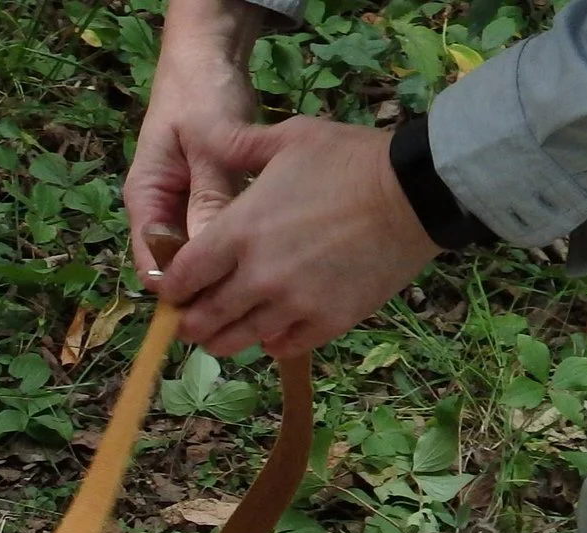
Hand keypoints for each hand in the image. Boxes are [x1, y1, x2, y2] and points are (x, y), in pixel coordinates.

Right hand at [122, 0, 261, 283]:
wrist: (210, 61)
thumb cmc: (201, 95)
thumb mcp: (206, 143)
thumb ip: (208, 195)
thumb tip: (210, 250)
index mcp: (145, 200)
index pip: (152, 266)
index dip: (181, 292)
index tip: (219, 304)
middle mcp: (159, 215)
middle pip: (177, 272)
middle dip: (208, 291)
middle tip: (252, 304)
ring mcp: (183, 213)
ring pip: (201, 262)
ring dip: (227, 275)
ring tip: (266, 288)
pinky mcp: (207, 207)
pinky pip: (220, 242)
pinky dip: (239, 253)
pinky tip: (270, 261)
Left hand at [162, 118, 439, 357]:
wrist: (415, 192)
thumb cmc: (350, 160)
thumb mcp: (290, 138)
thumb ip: (237, 144)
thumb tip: (199, 131)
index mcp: (239, 231)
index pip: (183, 277)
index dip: (172, 288)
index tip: (175, 289)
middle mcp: (258, 276)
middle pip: (204, 318)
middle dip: (192, 321)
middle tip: (194, 318)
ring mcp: (293, 304)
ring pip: (238, 341)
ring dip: (226, 338)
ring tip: (225, 332)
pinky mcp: (326, 323)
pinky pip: (282, 348)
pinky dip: (271, 342)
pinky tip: (271, 329)